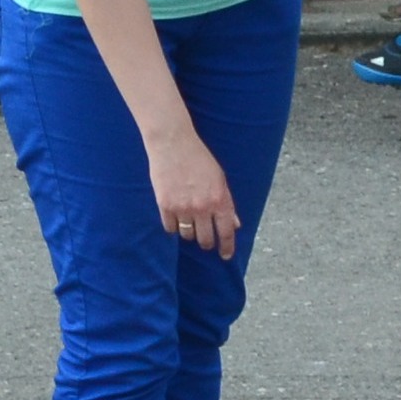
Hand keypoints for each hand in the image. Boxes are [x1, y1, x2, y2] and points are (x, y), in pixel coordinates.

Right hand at [146, 133, 241, 258]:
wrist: (173, 144)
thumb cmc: (199, 159)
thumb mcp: (219, 179)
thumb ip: (227, 203)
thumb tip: (234, 224)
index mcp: (220, 199)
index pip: (226, 232)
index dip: (227, 247)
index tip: (225, 255)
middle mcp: (203, 207)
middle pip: (205, 239)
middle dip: (206, 243)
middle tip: (205, 240)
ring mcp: (183, 208)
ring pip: (187, 235)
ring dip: (189, 232)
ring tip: (189, 221)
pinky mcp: (165, 206)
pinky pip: (170, 228)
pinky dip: (173, 226)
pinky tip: (175, 216)